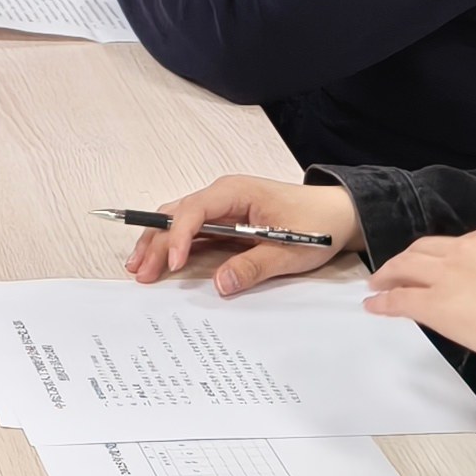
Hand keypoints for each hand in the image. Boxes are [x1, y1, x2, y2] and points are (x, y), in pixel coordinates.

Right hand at [127, 174, 358, 293]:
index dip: (179, 236)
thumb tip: (220, 284)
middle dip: (156, 241)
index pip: (195, 210)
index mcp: (236, 192)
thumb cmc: (316, 223)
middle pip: (177, 214)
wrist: (337, 213)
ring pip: (179, 221)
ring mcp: (222, 207)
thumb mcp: (289, 250)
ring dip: (158, 242)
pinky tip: (160, 261)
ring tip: (139, 267)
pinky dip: (173, 245)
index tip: (173, 263)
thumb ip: (254, 266)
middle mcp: (223, 195)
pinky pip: (192, 231)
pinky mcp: (225, 221)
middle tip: (140, 271)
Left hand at [364, 225, 475, 361]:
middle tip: (395, 269)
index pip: (458, 244)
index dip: (442, 256)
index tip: (436, 265)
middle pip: (425, 248)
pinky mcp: (434, 302)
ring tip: (378, 283)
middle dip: (407, 258)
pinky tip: (374, 305)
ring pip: (407, 267)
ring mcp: (447, 273)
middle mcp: (466, 248)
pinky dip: (384, 301)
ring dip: (389, 274)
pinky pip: (401, 299)